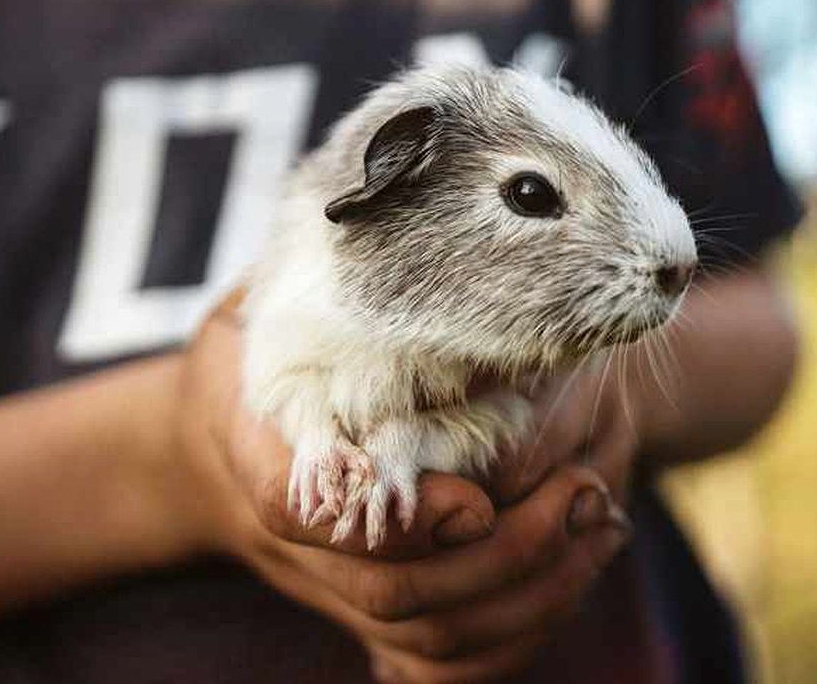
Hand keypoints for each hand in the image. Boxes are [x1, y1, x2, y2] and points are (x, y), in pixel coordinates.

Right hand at [166, 290, 633, 682]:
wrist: (217, 439)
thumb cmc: (263, 343)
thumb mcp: (267, 293)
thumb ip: (316, 269)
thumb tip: (383, 180)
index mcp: (257, 444)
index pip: (303, 504)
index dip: (393, 515)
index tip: (472, 500)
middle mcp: (293, 536)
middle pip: (389, 588)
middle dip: (497, 557)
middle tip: (579, 496)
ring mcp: (334, 582)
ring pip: (429, 632)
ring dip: (529, 591)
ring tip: (599, 519)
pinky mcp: (373, 605)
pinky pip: (445, 657)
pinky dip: (521, 627)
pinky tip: (583, 556)